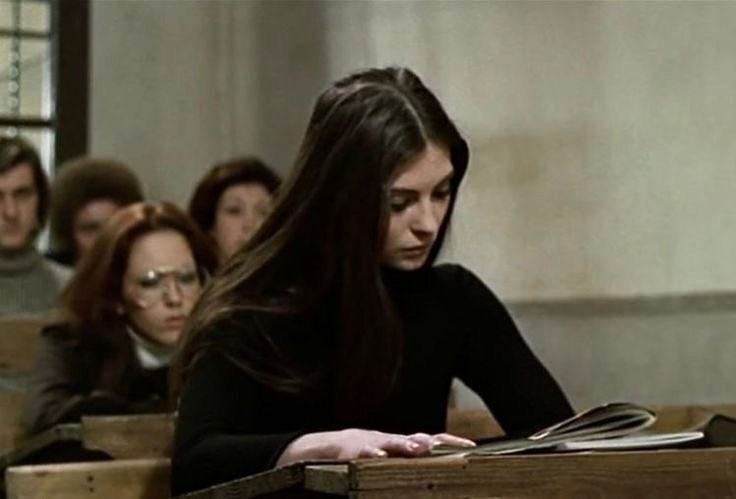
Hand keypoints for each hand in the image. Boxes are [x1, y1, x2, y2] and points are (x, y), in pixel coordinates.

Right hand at [276, 428, 474, 466]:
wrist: (324, 448)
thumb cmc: (362, 457)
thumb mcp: (387, 459)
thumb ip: (408, 461)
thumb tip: (438, 464)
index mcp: (401, 446)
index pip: (432, 441)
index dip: (451, 443)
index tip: (473, 448)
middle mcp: (389, 442)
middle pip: (416, 439)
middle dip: (434, 443)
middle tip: (452, 447)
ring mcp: (370, 444)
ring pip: (391, 443)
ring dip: (406, 445)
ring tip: (419, 448)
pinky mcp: (350, 451)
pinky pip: (360, 453)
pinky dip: (369, 454)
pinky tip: (375, 457)